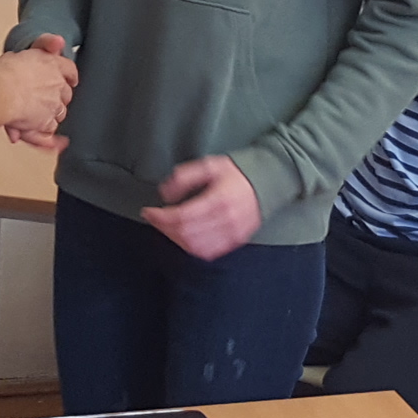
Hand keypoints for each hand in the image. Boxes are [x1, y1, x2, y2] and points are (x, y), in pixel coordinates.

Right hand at [0, 36, 74, 147]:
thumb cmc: (3, 74)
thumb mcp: (22, 51)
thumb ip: (41, 47)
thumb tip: (57, 42)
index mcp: (52, 63)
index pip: (70, 69)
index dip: (70, 76)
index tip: (70, 79)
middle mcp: (57, 83)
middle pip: (66, 93)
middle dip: (58, 97)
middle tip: (45, 99)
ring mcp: (54, 103)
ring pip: (60, 111)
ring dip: (51, 113)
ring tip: (36, 114)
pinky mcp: (47, 121)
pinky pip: (50, 128)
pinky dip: (44, 129)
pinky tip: (35, 128)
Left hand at [142, 155, 262, 260]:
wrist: (269, 180)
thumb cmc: (237, 172)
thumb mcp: (209, 165)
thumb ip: (185, 177)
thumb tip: (165, 194)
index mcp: (218, 200)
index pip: (181, 217)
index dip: (160, 217)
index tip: (148, 211)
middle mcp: (226, 220)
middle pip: (185, 234)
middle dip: (164, 228)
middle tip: (155, 219)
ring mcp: (233, 234)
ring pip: (195, 247)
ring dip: (176, 239)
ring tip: (168, 228)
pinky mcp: (236, 241)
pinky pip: (209, 253)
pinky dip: (192, 248)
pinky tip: (184, 239)